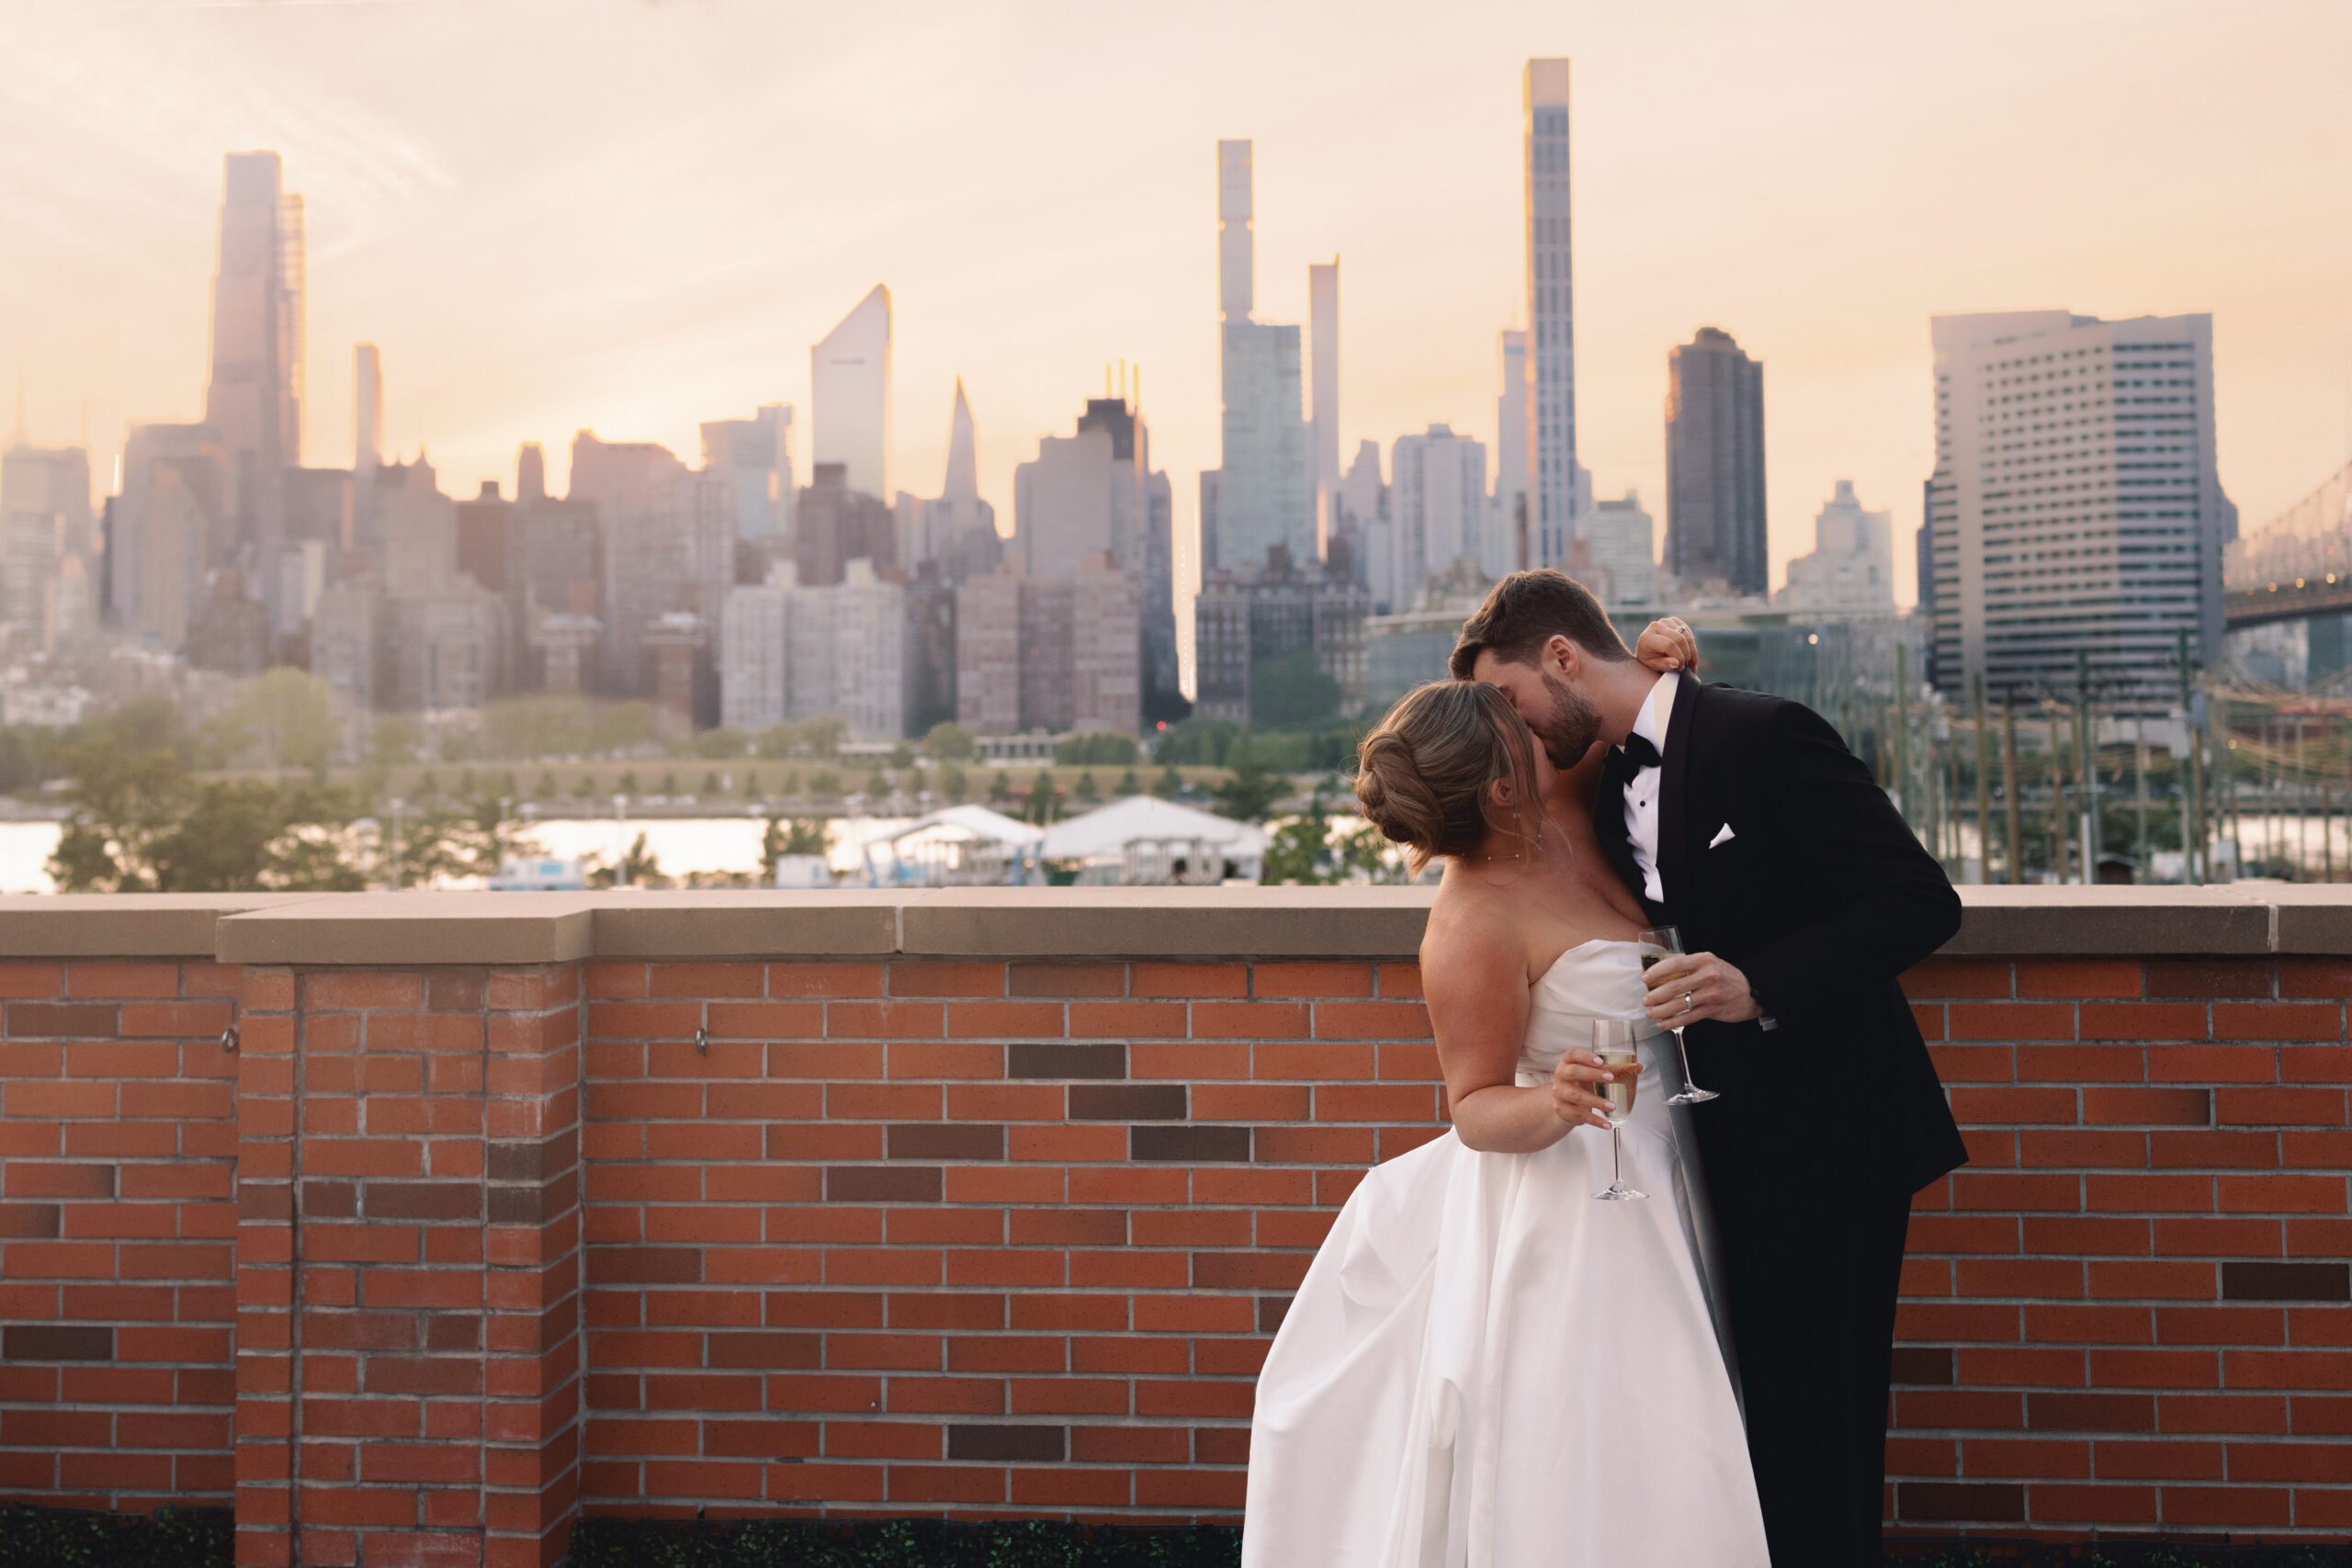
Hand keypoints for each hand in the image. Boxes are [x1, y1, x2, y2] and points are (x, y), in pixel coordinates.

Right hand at [1551, 1048, 1625, 1131]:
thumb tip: (1638, 1067)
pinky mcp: (1563, 1110)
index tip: (1601, 1061)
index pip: (1572, 1054)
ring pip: (1576, 1096)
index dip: (1585, 1056)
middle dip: (1592, 1074)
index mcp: (1568, 1062)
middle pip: (1573, 1072)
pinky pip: (1579, 1115)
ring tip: (1612, 1106)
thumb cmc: (1583, 1083)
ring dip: (1596, 1101)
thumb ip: (1615, 1069)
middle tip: (1611, 1078)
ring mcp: (1560, 1093)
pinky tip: (1607, 1123)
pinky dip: (1595, 1120)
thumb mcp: (1594, 1074)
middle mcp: (1561, 1075)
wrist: (1565, 1104)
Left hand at [1634, 617, 1696, 674]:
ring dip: (1692, 651)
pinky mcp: (1674, 621)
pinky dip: (1692, 645)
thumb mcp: (1653, 665)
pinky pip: (1689, 632)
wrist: (1647, 647)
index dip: (1678, 657)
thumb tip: (1676, 663)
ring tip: (1689, 663)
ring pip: (1687, 636)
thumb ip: (1664, 665)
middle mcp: (1656, 626)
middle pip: (1680, 639)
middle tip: (1686, 666)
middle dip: (1686, 655)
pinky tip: (1689, 654)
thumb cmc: (1650, 658)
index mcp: (1648, 637)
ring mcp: (1666, 621)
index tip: (1680, 668)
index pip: (1669, 645)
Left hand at [1643, 951, 1762, 1026]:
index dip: (1656, 972)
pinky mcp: (1713, 1009)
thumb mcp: (1710, 963)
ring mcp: (1710, 994)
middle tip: (1645, 1001)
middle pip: (1673, 987)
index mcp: (1703, 960)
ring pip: (1679, 1004)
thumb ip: (1690, 966)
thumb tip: (1662, 975)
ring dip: (1660, 1011)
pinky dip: (1673, 1022)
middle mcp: (1707, 976)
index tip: (1645, 979)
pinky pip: (1688, 1017)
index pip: (1673, 964)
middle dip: (1654, 996)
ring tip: (1651, 1013)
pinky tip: (1663, 1024)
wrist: (1752, 991)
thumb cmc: (1726, 977)